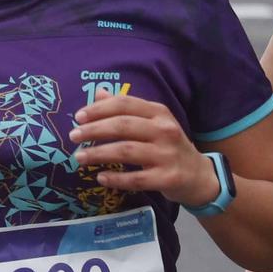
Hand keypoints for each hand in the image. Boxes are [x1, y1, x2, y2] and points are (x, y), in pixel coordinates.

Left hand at [69, 89, 216, 203]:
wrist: (199, 176)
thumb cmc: (169, 146)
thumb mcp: (153, 123)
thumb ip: (127, 109)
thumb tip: (99, 93)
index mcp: (159, 112)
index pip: (125, 104)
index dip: (99, 109)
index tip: (78, 117)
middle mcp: (164, 130)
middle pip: (123, 125)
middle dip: (94, 130)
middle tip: (73, 136)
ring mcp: (167, 154)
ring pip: (126, 151)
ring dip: (99, 153)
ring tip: (79, 157)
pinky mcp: (167, 178)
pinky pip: (136, 179)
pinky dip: (116, 178)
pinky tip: (100, 177)